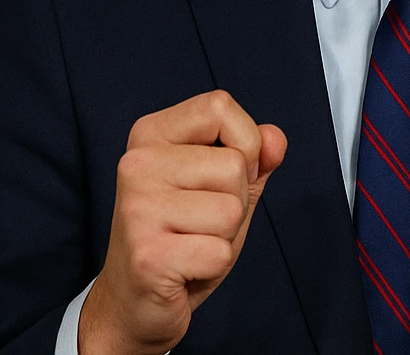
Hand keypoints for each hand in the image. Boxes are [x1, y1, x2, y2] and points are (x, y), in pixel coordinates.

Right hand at [79, 90, 287, 354]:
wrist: (133, 303)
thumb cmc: (182, 236)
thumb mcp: (223, 188)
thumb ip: (254, 157)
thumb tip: (276, 138)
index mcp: (150, 134)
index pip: (220, 106)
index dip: (243, 144)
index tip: (218, 178)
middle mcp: (136, 163)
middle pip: (234, 165)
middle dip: (234, 201)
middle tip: (198, 224)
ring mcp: (137, 209)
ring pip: (231, 209)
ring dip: (224, 236)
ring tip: (191, 244)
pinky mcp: (147, 255)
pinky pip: (219, 252)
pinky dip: (213, 266)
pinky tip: (183, 270)